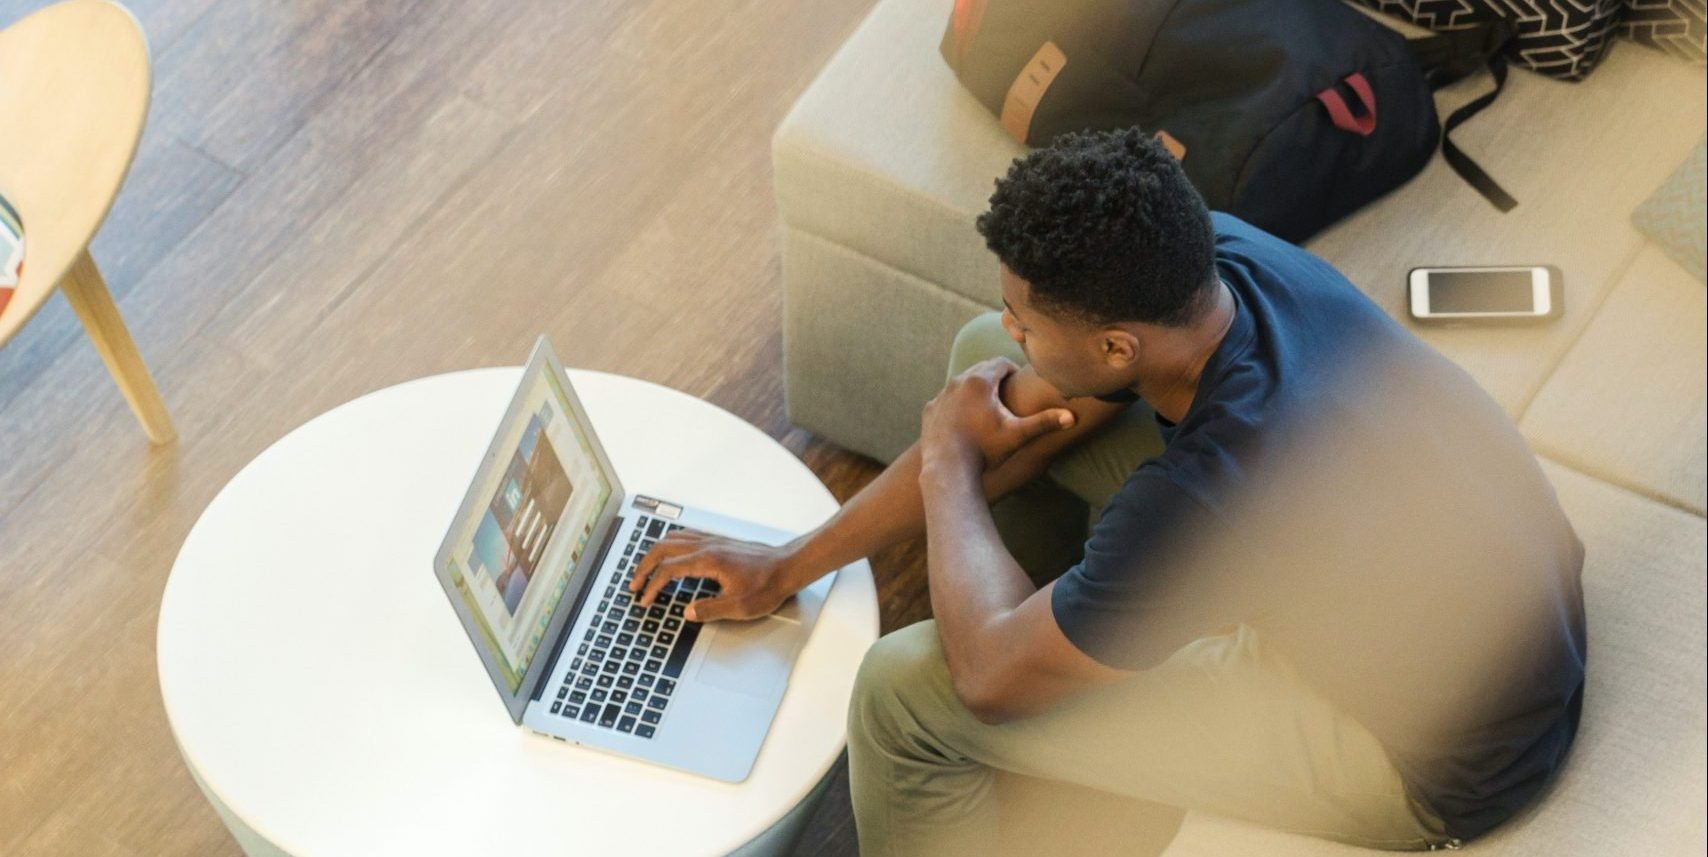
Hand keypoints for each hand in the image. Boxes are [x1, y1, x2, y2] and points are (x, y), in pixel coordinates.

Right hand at [628, 531, 794, 621]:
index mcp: (708, 561)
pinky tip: (670, 554)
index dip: (652, 586)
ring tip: (646, 569)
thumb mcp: (740, 607)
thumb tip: (687, 612)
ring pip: (672, 539)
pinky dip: (669, 545)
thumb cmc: (768, 585)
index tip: (644, 599)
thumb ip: (710, 610)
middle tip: (634, 583)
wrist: (788, 566)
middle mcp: (707, 546)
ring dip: (654, 554)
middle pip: (663, 549)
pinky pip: (685, 536)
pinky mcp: (719, 541)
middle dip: (644, 566)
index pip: (669, 570)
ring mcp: (712, 541)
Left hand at [921, 357, 1075, 473]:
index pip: (1001, 363)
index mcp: (980, 381)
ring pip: (961, 384)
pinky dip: (956, 404)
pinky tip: (965, 419)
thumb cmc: (985, 450)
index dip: (1012, 370)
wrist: (948, 468)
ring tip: (987, 406)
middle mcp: (957, 382)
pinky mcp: (930, 409)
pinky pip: (946, 399)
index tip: (1018, 382)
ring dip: (974, 391)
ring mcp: (941, 395)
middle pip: (980, 370)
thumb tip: (1072, 417)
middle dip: (994, 379)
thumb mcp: (1017, 435)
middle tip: (1005, 392)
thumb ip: (1044, 422)